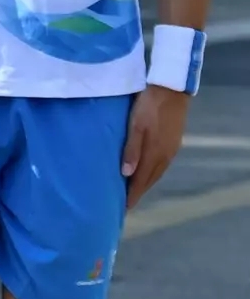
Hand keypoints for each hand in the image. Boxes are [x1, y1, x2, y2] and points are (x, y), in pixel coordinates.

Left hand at [122, 85, 189, 208]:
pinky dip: (152, 172)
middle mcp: (166, 156)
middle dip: (138, 192)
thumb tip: (127, 175)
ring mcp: (171, 149)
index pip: (142, 181)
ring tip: (134, 191)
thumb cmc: (148, 107)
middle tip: (126, 204)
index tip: (124, 208)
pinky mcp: (174, 143)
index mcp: (155, 154)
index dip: (133, 195)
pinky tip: (146, 172)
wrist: (171, 90)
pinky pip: (161, 164)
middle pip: (150, 179)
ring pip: (157, 172)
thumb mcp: (135, 126)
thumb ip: (131, 150)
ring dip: (146, 183)